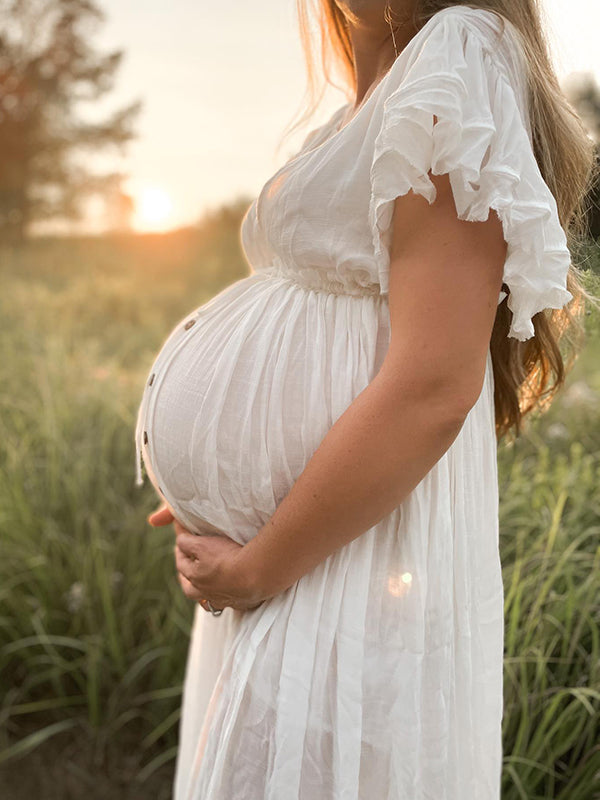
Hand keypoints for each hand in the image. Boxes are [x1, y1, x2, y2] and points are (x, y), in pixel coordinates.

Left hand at [147, 504, 265, 612]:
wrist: (256, 574)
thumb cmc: (227, 558)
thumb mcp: (201, 545)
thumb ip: (186, 542)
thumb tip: (180, 540)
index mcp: (194, 579)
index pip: (181, 563)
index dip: (180, 550)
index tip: (182, 542)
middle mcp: (206, 594)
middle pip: (191, 589)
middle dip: (188, 579)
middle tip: (190, 569)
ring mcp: (224, 601)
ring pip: (209, 601)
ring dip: (207, 594)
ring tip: (209, 586)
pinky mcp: (242, 603)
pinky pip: (231, 602)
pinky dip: (230, 597)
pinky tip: (233, 591)